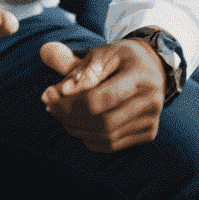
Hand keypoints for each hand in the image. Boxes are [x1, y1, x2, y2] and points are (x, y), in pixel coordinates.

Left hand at [40, 39, 164, 152]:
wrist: (151, 66)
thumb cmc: (119, 58)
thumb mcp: (98, 54)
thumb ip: (72, 67)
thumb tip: (46, 78)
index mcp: (139, 75)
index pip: (101, 98)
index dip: (71, 103)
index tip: (49, 100)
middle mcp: (151, 100)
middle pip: (104, 121)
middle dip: (72, 118)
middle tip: (52, 110)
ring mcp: (152, 119)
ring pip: (108, 136)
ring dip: (78, 130)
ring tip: (62, 117)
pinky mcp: (148, 133)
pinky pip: (114, 145)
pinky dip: (91, 139)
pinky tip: (80, 126)